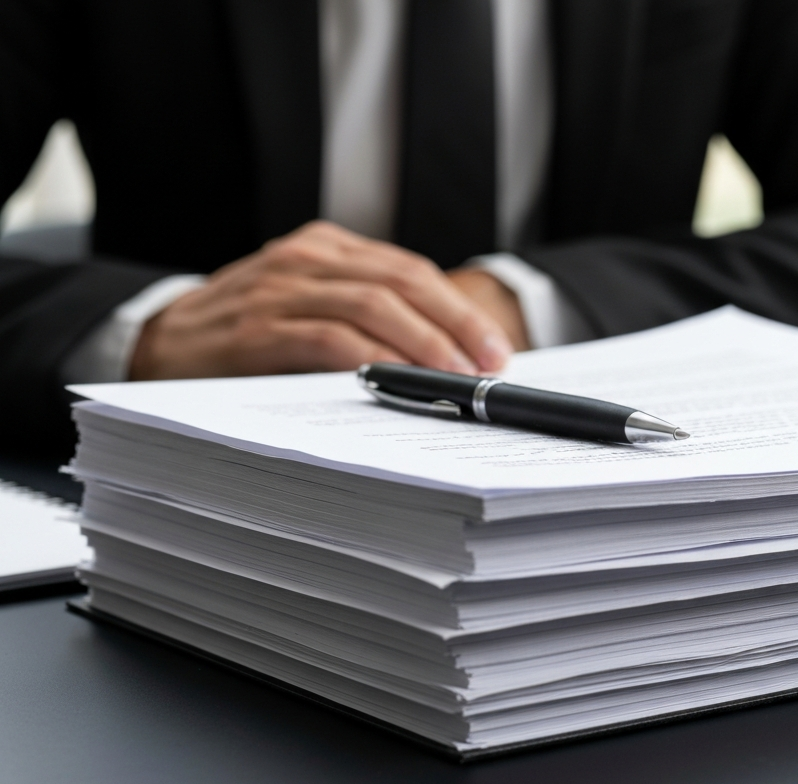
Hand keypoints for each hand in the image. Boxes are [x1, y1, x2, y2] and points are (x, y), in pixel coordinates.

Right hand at [129, 221, 513, 379]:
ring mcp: (281, 289)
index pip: (410, 271)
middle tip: (490, 365)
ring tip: (457, 378)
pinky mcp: (259, 330)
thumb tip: (444, 361)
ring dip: (424, 345)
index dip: (459, 310)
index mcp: (327, 249)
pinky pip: (328, 339)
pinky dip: (370, 359)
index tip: (496, 349)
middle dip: (456, 325)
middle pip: (402, 283)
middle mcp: (307, 258)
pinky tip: (399, 382)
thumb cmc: (248, 333)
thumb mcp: (308, 306)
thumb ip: (363, 318)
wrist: (162, 342)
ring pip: (372, 306)